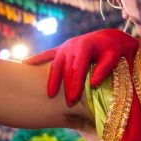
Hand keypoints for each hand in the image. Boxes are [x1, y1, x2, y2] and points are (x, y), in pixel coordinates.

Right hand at [24, 29, 138, 105]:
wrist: (111, 36)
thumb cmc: (115, 50)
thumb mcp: (115, 57)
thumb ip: (104, 69)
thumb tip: (92, 84)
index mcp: (86, 46)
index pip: (78, 68)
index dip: (75, 84)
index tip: (73, 99)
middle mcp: (73, 44)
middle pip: (66, 68)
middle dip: (65, 86)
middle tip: (67, 103)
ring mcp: (66, 46)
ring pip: (56, 64)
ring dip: (53, 79)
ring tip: (50, 95)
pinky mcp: (63, 48)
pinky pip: (49, 54)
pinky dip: (37, 58)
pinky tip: (25, 63)